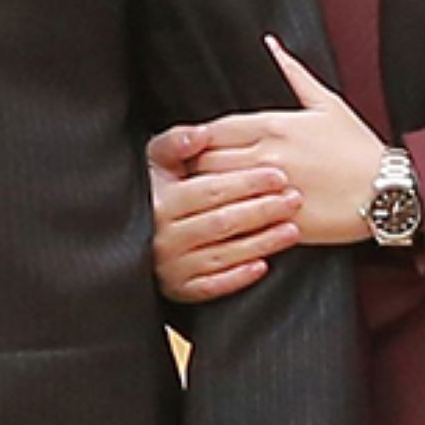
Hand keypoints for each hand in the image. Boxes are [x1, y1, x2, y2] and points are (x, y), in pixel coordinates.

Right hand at [149, 123, 302, 302]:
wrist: (130, 227)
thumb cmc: (151, 186)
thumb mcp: (155, 158)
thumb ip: (177, 141)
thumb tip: (202, 133)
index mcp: (159, 202)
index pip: (210, 191)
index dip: (246, 182)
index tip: (278, 175)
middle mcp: (162, 237)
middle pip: (222, 222)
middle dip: (262, 210)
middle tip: (294, 199)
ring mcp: (170, 267)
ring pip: (222, 255)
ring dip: (261, 243)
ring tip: (292, 229)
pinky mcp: (178, 291)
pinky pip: (213, 287)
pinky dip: (239, 277)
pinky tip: (263, 266)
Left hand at [189, 37, 385, 245]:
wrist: (389, 192)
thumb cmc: (359, 148)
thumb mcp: (327, 102)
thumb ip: (292, 72)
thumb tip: (271, 44)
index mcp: (273, 126)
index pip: (214, 130)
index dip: (197, 139)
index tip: (193, 146)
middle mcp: (269, 156)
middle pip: (207, 161)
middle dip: (195, 166)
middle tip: (192, 173)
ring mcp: (274, 191)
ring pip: (218, 192)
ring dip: (207, 194)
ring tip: (203, 198)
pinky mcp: (283, 221)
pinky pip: (242, 222)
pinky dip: (229, 221)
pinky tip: (226, 221)